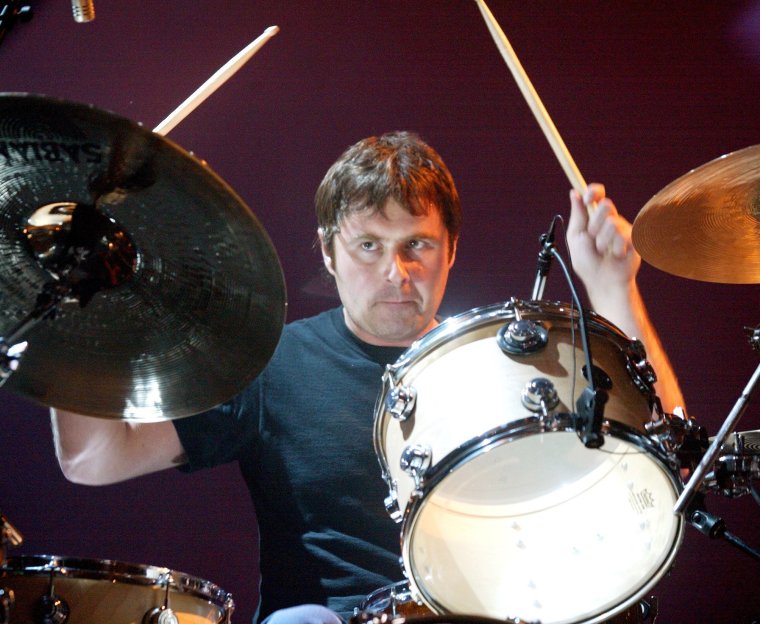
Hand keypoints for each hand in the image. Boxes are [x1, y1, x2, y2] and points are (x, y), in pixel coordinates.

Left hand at [566, 183, 640, 299]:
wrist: (601, 282)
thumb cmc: (587, 263)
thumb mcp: (575, 237)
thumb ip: (577, 215)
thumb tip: (574, 193)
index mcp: (594, 218)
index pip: (598, 194)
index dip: (594, 191)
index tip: (588, 197)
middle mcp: (610, 220)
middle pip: (606, 205)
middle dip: (595, 224)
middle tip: (592, 238)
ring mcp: (623, 229)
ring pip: (612, 222)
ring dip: (602, 240)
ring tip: (603, 251)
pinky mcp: (634, 239)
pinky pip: (623, 236)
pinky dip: (614, 248)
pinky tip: (615, 255)